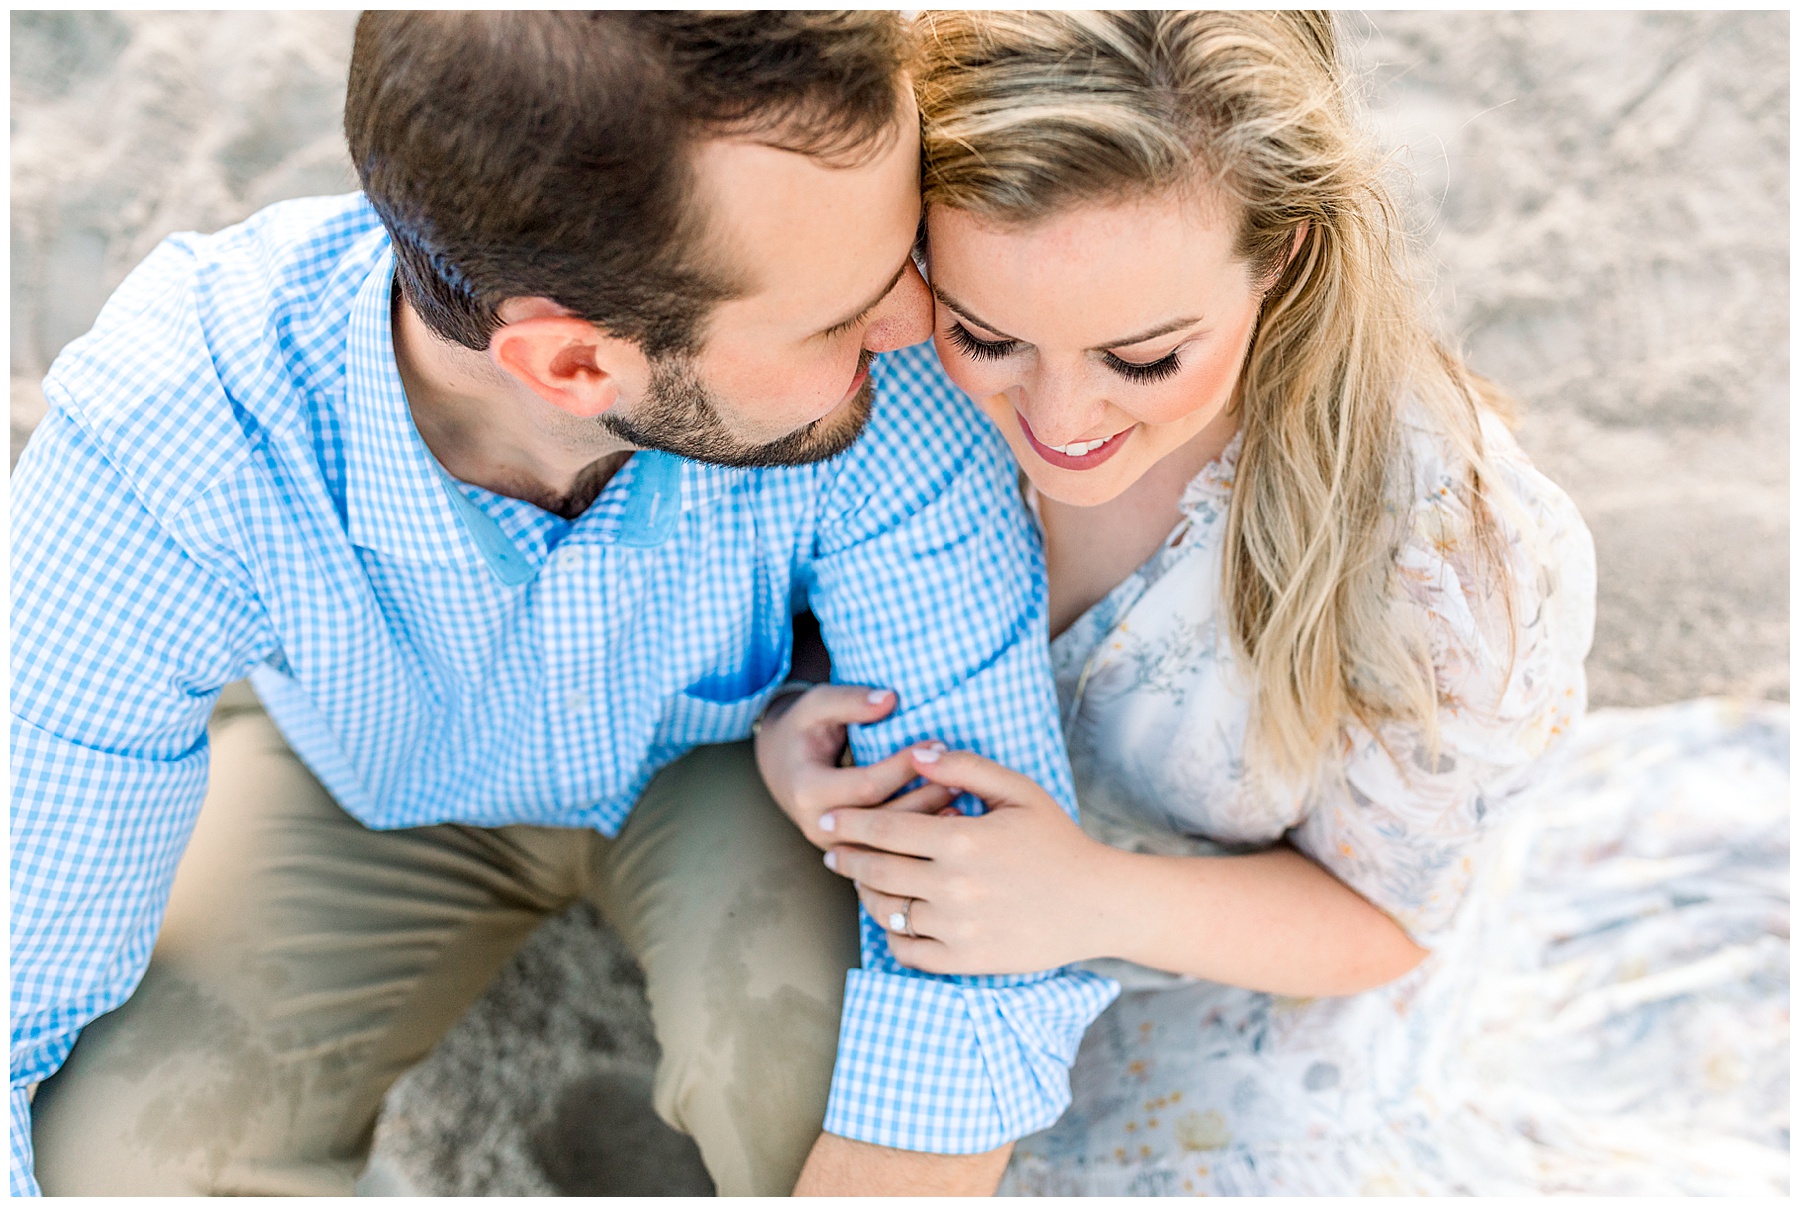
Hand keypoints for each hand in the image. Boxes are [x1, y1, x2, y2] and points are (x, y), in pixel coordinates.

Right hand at [753, 684, 959, 848]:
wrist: (782, 764)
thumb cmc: (803, 729)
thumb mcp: (817, 705)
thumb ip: (850, 700)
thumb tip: (891, 699)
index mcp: (808, 791)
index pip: (867, 786)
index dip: (904, 767)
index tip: (937, 746)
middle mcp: (820, 826)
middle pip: (883, 820)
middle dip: (925, 796)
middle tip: (961, 775)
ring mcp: (836, 845)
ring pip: (891, 844)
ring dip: (928, 820)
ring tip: (962, 794)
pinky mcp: (852, 853)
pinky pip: (890, 852)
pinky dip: (921, 838)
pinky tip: (950, 817)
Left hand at [820, 747, 1119, 974]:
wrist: (1097, 904)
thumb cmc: (1057, 840)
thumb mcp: (1018, 791)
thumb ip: (964, 768)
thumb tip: (915, 751)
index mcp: (960, 839)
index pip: (882, 829)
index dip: (847, 824)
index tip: (826, 822)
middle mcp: (952, 886)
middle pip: (875, 871)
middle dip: (844, 859)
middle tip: (830, 852)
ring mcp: (956, 927)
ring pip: (887, 912)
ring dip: (866, 895)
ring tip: (862, 882)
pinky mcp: (964, 960)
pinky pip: (907, 951)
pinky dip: (892, 935)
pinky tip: (892, 919)